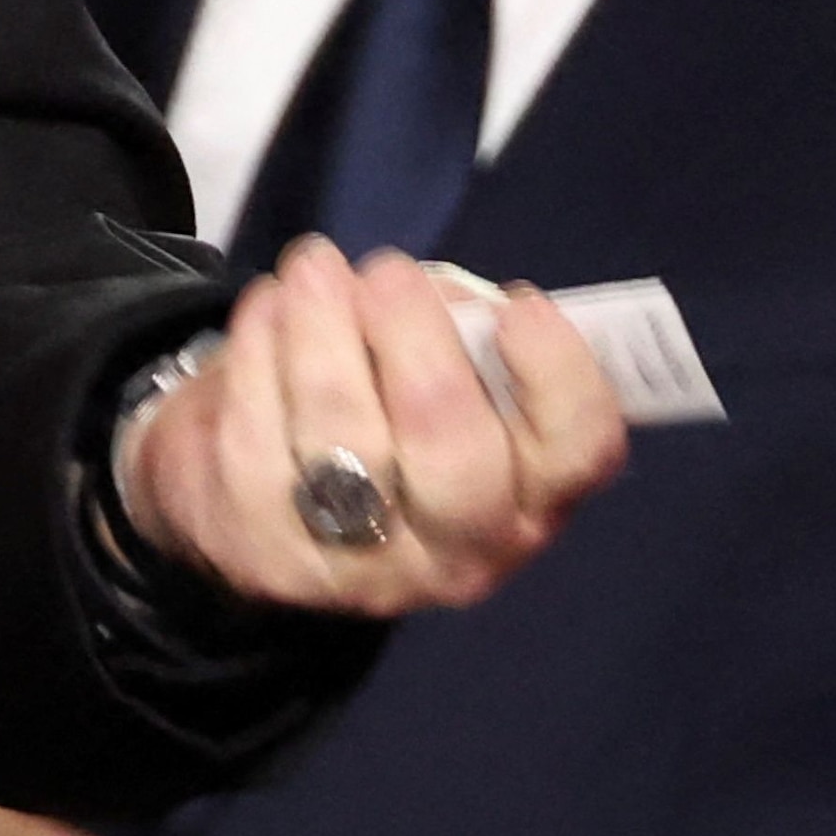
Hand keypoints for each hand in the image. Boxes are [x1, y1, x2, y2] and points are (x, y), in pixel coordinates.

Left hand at [119, 236, 628, 612]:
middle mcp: (463, 553)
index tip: (519, 304)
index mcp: (534, 500)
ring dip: (323, 331)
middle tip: (388, 270)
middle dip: (416, 340)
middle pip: (454, 451)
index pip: (578, 451)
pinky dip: (258, 356)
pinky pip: (257, 441)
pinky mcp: (271, 555)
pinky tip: (267, 306)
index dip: (556, 374)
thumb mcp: (454, 376)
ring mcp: (365, 568)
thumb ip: (468, 338)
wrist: (262, 501)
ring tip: (313, 267)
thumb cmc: (390, 408)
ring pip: (342, 439)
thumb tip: (444, 299)